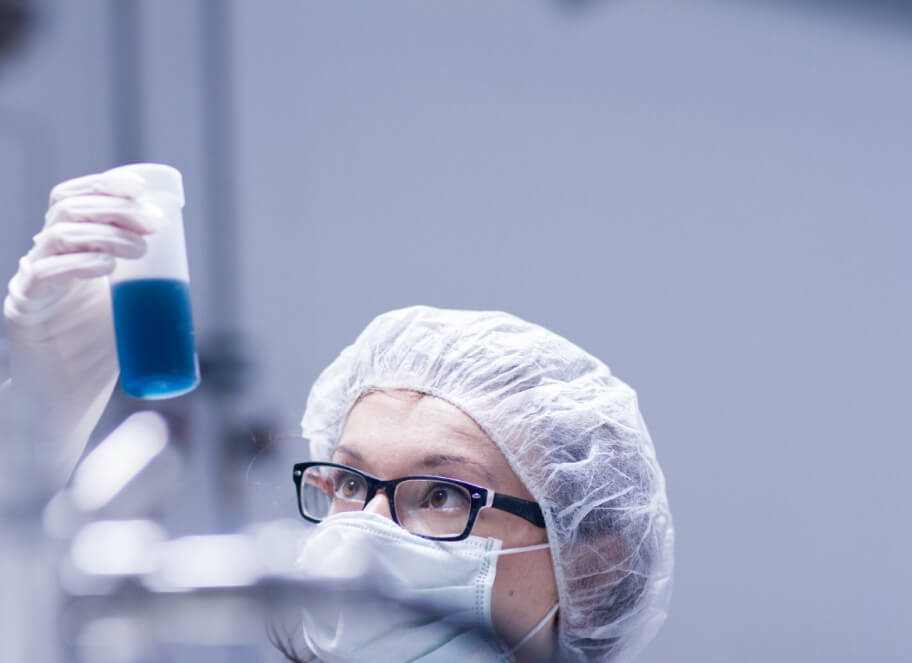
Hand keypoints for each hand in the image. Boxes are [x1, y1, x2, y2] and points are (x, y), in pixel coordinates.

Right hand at [3, 167, 163, 480]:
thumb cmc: (100, 355)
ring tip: (138, 249)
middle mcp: (46, 258)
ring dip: (104, 233)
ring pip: (57, 234)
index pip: (75, 199)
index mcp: (69, 250)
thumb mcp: (130, 304)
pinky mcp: (23, 308)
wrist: (68, 402)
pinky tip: (105, 266)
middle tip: (151, 223)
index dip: (104, 185)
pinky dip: (77, 264)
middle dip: (114, 207)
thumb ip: (146, 279)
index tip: (142, 189)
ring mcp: (32, 281)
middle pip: (69, 210)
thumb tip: (186, 256)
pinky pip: (44, 275)